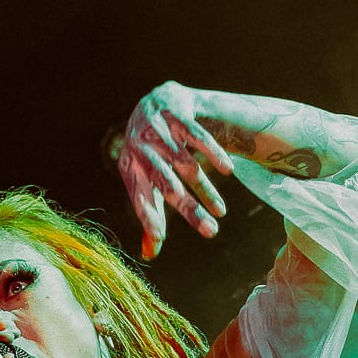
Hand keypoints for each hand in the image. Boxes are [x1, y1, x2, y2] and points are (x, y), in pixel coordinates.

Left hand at [116, 80, 234, 260]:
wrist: (156, 103)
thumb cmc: (151, 155)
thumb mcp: (146, 182)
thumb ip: (150, 215)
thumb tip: (149, 254)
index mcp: (129, 168)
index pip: (139, 196)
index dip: (148, 216)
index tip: (160, 238)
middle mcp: (141, 148)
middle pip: (167, 184)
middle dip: (190, 209)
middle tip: (211, 232)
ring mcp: (159, 129)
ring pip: (186, 164)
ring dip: (206, 190)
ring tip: (221, 211)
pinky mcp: (177, 114)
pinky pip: (198, 136)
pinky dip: (214, 153)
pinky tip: (228, 170)